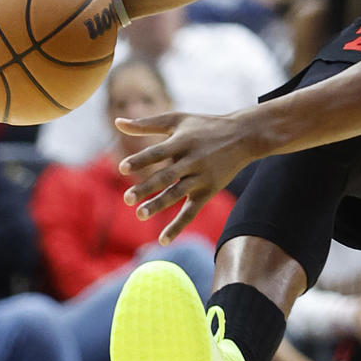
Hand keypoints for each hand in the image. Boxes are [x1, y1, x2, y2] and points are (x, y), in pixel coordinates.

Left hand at [118, 111, 261, 242]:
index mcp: (182, 141)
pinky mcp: (208, 191)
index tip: (122, 168)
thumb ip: (146, 124)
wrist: (244, 136)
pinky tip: (163, 240)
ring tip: (140, 214)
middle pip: (166, 176)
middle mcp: (192, 160)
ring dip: (159, 205)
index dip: (141, 160)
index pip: (158, 153)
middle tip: (127, 198)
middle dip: (146, 188)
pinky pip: (191, 212)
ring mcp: (201, 178)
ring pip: (177, 194)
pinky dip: (178, 226)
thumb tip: (117, 122)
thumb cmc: (205, 125)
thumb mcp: (177, 119)